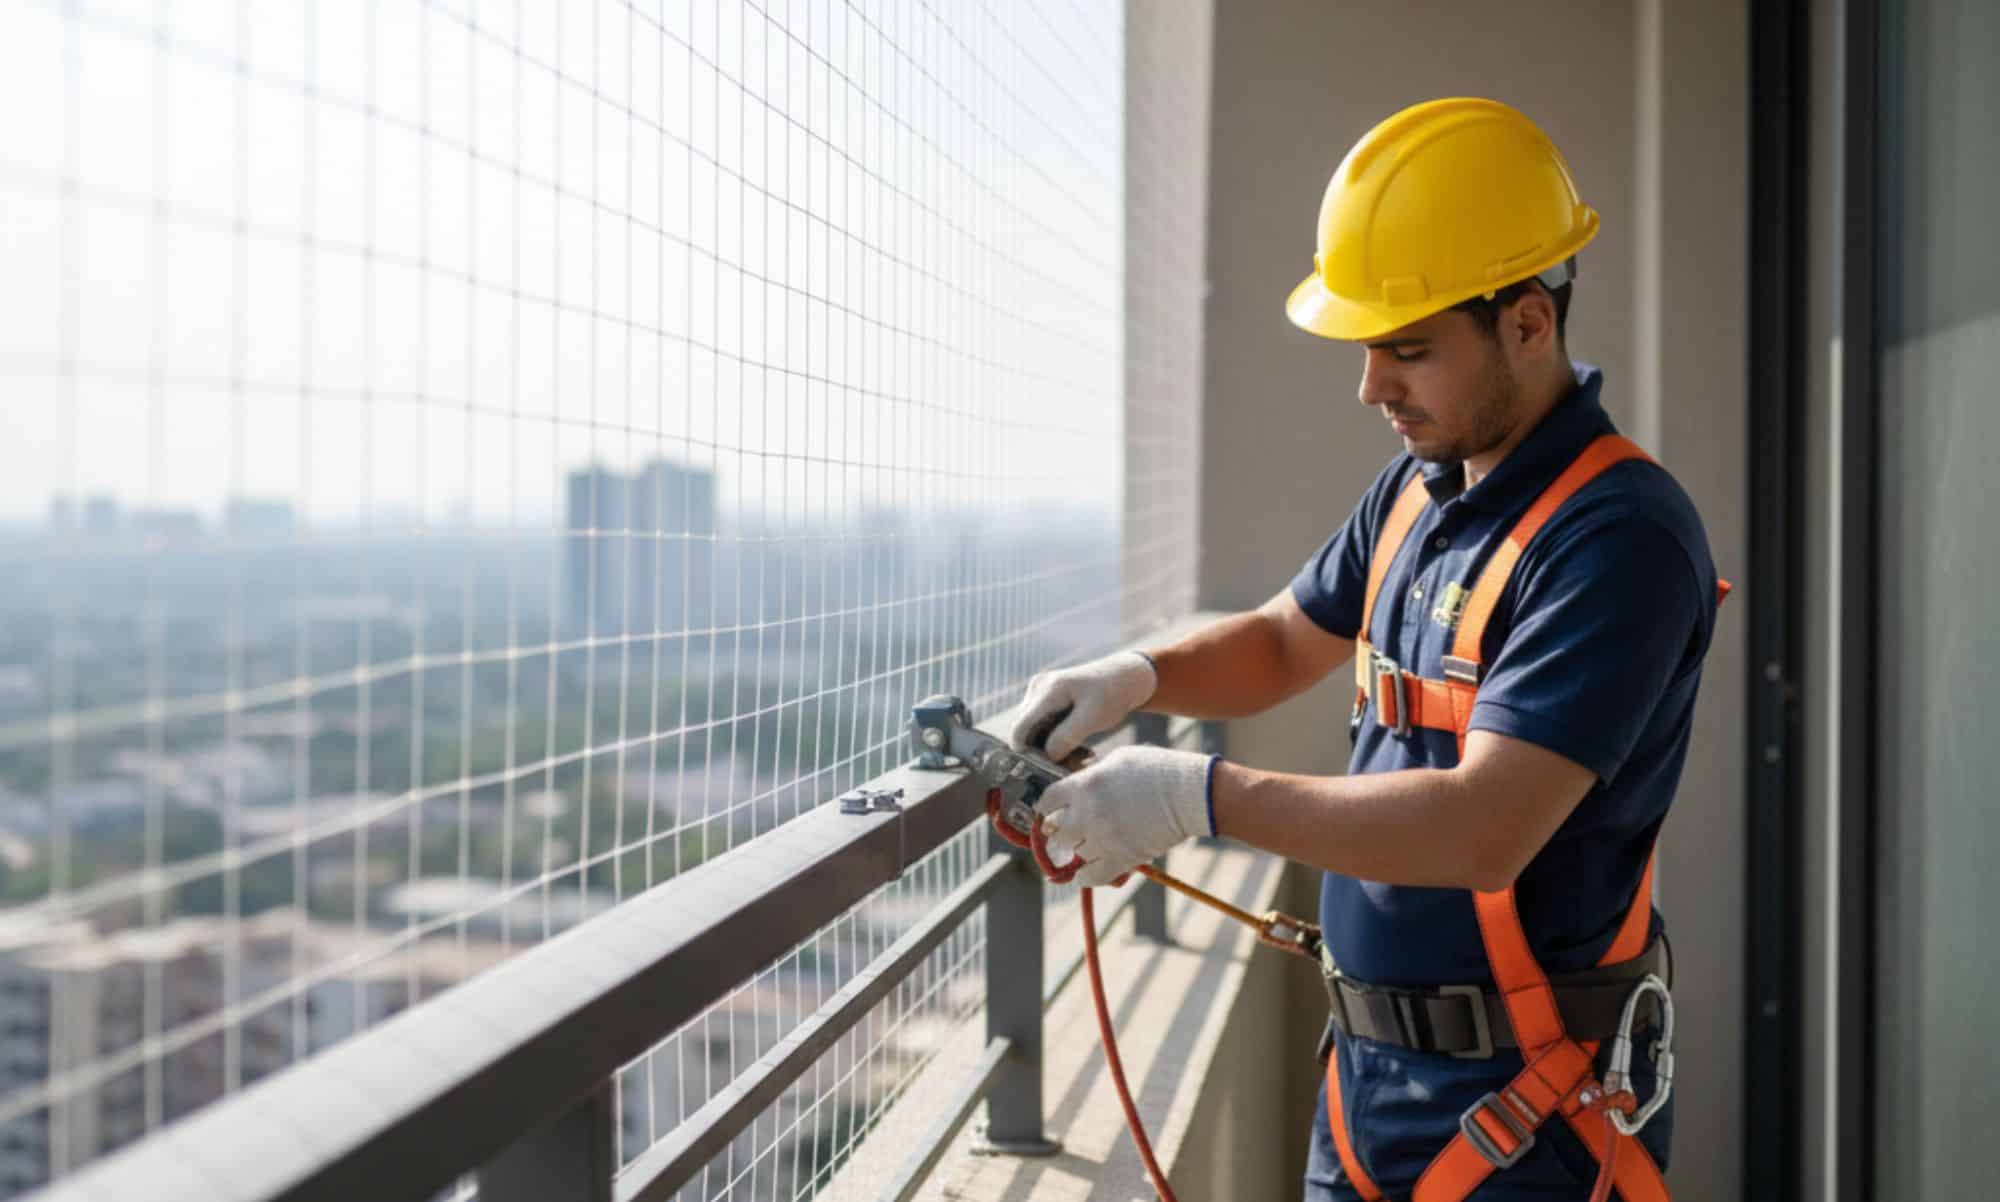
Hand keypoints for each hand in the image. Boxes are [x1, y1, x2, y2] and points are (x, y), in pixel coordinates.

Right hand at [1011, 651, 1157, 759]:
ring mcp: (1040, 693)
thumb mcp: (1093, 717)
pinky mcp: (1045, 701)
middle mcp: (1037, 689)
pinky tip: (1078, 748)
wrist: (1125, 677)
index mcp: (1048, 690)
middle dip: (1042, 753)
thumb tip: (1047, 756)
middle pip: (1025, 731)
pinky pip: (1042, 727)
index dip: (1025, 752)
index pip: (1020, 727)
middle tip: (1071, 767)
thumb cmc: (1112, 694)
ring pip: (1034, 732)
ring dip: (1052, 749)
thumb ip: (1067, 737)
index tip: (1046, 771)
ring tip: (1081, 758)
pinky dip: (1056, 741)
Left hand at [1036, 745, 1216, 887]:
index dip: (1048, 805)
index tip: (1052, 809)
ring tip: (1090, 843)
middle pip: (1056, 831)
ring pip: (1074, 853)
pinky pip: (1090, 878)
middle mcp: (1088, 813)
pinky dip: (1086, 876)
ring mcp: (1103, 839)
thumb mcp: (1118, 759)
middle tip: (1071, 828)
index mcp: (1085, 785)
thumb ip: (1092, 773)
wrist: (1189, 794)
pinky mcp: (1121, 859)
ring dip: (1079, 849)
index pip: (1048, 800)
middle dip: (1061, 829)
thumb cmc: (1157, 769)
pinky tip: (1088, 870)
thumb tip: (1077, 782)